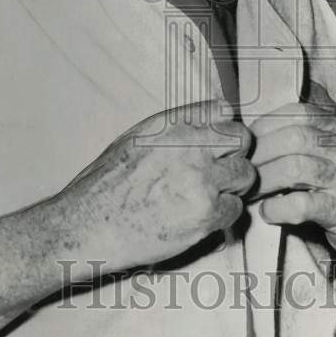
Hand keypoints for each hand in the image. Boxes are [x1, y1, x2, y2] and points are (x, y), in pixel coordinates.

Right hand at [65, 100, 255, 270]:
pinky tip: (199, 217)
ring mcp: (202, 180)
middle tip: (220, 171)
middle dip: (234, 155)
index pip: (223, 111)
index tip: (217, 142)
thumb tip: (209, 119)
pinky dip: (222, 215)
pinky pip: (235, 209)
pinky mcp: (206, 214)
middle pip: (243, 140)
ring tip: (209, 195)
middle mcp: (191, 147)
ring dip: (233, 186)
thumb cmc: (106, 185)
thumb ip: (176, 129)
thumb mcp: (137, 138)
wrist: (89, 225)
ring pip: (246, 175)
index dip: (223, 128)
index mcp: (173, 125)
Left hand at [248, 90, 335, 259]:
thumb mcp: (330, 148)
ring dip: (264, 180)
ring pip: (294, 168)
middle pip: (292, 138)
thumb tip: (258, 128)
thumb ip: (302, 132)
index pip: (296, 112)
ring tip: (251, 192)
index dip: (265, 125)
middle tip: (242, 171)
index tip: (248, 144)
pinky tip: (269, 212)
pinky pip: (302, 204)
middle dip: (259, 155)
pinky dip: (277, 208)